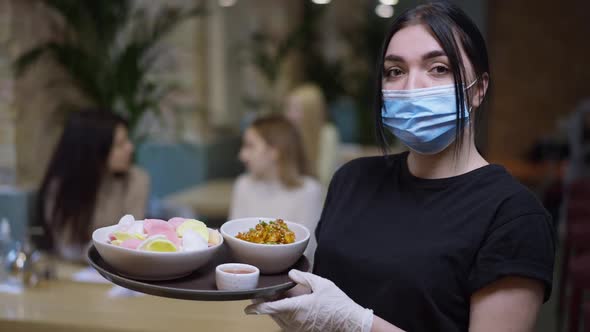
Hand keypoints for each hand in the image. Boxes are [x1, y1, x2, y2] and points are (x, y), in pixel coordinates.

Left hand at [245, 269, 372, 331]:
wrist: (350, 322)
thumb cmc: (337, 304)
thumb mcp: (322, 285)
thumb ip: (304, 278)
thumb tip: (291, 274)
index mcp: (298, 308)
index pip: (272, 308)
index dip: (258, 308)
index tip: (247, 308)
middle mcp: (296, 321)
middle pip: (273, 313)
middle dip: (267, 304)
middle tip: (266, 294)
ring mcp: (299, 329)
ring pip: (279, 320)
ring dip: (275, 311)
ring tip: (279, 299)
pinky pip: (287, 325)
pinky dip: (284, 317)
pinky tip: (290, 308)